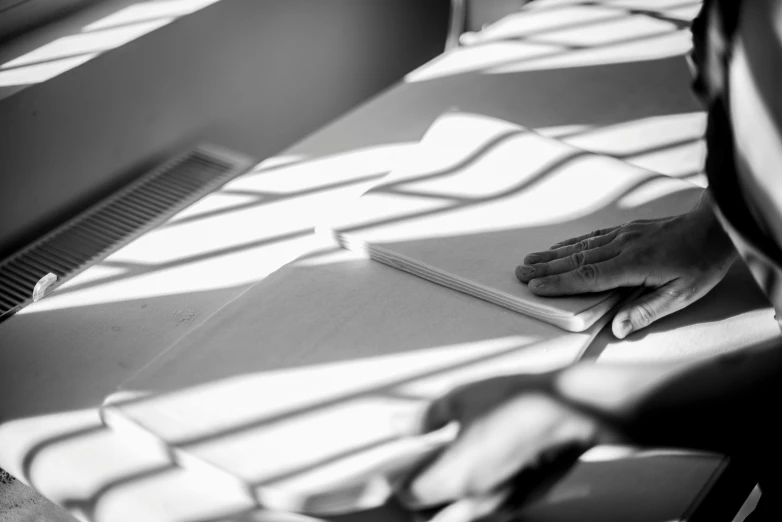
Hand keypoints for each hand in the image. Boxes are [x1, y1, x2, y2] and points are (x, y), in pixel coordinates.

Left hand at [399, 375, 619, 521]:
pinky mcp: (523, 500)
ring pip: (458, 519)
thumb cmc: (523, 402)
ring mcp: (503, 505)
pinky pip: (485, 511)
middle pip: (430, 519)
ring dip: (442, 506)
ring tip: (439, 478)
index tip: (390, 471)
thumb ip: (426, 417)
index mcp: (454, 477)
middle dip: (417, 504)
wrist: (573, 409)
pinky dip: (470, 501)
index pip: (409, 496)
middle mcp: (476, 500)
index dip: (397, 482)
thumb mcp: (461, 398)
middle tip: (411, 480)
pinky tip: (473, 475)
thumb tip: (402, 425)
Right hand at [515, 192, 737, 337]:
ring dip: (552, 254)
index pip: (588, 276)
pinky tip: (559, 247)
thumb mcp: (683, 295)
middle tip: (519, 273)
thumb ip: (648, 311)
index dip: (559, 284)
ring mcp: (623, 235)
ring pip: (580, 246)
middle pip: (576, 259)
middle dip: (545, 268)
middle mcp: (622, 247)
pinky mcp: (627, 229)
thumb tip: (618, 330)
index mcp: (633, 265)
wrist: (716, 225)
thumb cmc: (702, 264)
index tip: (534, 287)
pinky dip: (571, 242)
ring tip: (529, 259)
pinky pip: (592, 236)